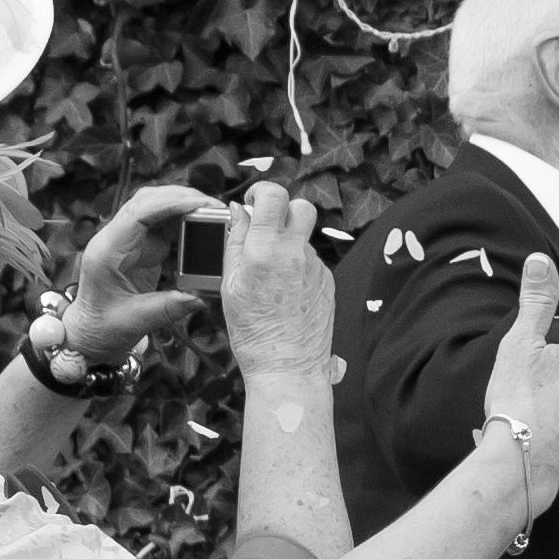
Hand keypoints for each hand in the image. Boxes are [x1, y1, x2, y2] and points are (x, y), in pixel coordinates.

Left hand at [58, 182, 222, 365]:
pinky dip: (183, 221)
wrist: (89, 333)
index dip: (170, 203)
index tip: (200, 203)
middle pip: (147, 201)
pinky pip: (162, 225)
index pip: (137, 213)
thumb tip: (201, 296)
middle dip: (181, 198)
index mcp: (107, 252)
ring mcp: (127, 241)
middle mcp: (115, 239)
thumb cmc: (102, 328)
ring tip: (213, 214)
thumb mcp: (135, 322)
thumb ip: (169, 307)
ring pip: (156, 208)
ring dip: (184, 206)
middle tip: (215, 207)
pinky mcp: (140, 248)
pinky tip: (202, 227)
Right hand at [214, 181, 338, 384]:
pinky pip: (311, 262)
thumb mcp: (230, 284)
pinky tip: (286, 291)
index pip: (274, 195)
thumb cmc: (252, 331)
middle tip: (266, 229)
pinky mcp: (328, 280)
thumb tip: (239, 211)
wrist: (288, 366)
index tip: (253, 203)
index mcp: (265, 250)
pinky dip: (298, 267)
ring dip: (288, 243)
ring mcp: (316, 267)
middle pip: (301, 207)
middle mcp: (295, 253)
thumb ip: (234, 242)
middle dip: (283, 211)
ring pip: (304, 238)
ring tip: (271, 272)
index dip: (262, 192)